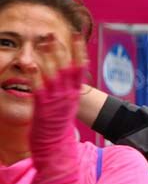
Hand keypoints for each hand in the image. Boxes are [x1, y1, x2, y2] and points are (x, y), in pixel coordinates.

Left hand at [29, 34, 90, 183]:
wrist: (56, 152)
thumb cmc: (56, 129)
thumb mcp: (63, 107)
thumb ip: (63, 91)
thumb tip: (61, 77)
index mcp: (75, 94)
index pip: (80, 68)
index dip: (78, 50)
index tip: (76, 34)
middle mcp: (68, 96)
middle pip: (68, 67)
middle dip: (62, 49)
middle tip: (55, 32)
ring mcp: (56, 102)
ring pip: (55, 75)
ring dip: (50, 57)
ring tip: (44, 42)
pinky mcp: (43, 109)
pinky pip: (39, 89)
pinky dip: (36, 76)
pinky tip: (31, 65)